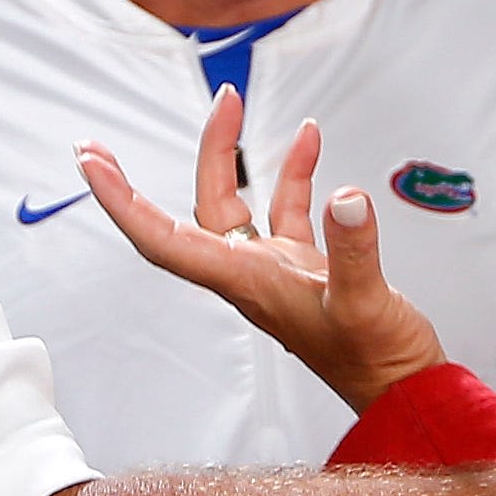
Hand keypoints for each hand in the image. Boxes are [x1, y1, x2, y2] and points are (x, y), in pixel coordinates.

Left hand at [75, 85, 444, 410]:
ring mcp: (276, 270)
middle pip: (203, 205)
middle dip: (201, 150)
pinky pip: (286, 209)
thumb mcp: (367, 304)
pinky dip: (294, 173)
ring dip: (236, 154)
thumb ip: (355, 250)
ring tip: (235, 105)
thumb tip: (345, 196)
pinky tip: (307, 142)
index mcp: (246, 283)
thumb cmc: (376, 363)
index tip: (92, 162)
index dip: (122, 201)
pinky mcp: (306, 268)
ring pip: (239, 202)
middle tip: (201, 103)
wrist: (403, 392)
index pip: (163, 239)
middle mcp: (250, 275)